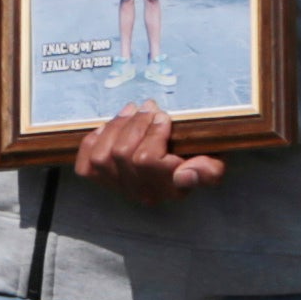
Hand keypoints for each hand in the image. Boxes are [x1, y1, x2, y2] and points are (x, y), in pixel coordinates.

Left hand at [72, 102, 226, 206]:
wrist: (181, 168)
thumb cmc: (198, 161)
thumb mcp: (214, 165)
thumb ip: (208, 171)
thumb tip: (185, 173)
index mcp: (169, 188)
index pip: (147, 160)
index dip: (152, 133)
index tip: (164, 116)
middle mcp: (142, 192)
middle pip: (122, 154)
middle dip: (135, 123)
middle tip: (149, 106)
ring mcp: (120, 188)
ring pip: (102, 156)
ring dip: (116, 127)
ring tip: (132, 109)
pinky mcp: (102, 181)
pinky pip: (86, 165)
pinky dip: (94, 142)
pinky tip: (109, 128)